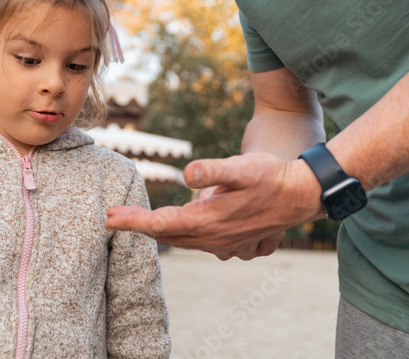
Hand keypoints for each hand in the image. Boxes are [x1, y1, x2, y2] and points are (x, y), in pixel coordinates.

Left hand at [106, 153, 323, 259]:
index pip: (159, 224)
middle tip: (111, 217)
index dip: (132, 221)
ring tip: (134, 220)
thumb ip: (213, 170)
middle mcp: (211, 237)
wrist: (300, 195)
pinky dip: (176, 235)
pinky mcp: (230, 241)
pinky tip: (172, 227)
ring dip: (155, 231)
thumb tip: (186, 174)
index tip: (108, 218)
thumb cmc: (270, 177)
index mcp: (207, 221)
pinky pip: (194, 241)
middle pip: (164, 234)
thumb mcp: (242, 167)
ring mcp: (221, 242)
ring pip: (179, 240)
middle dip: (136, 225)